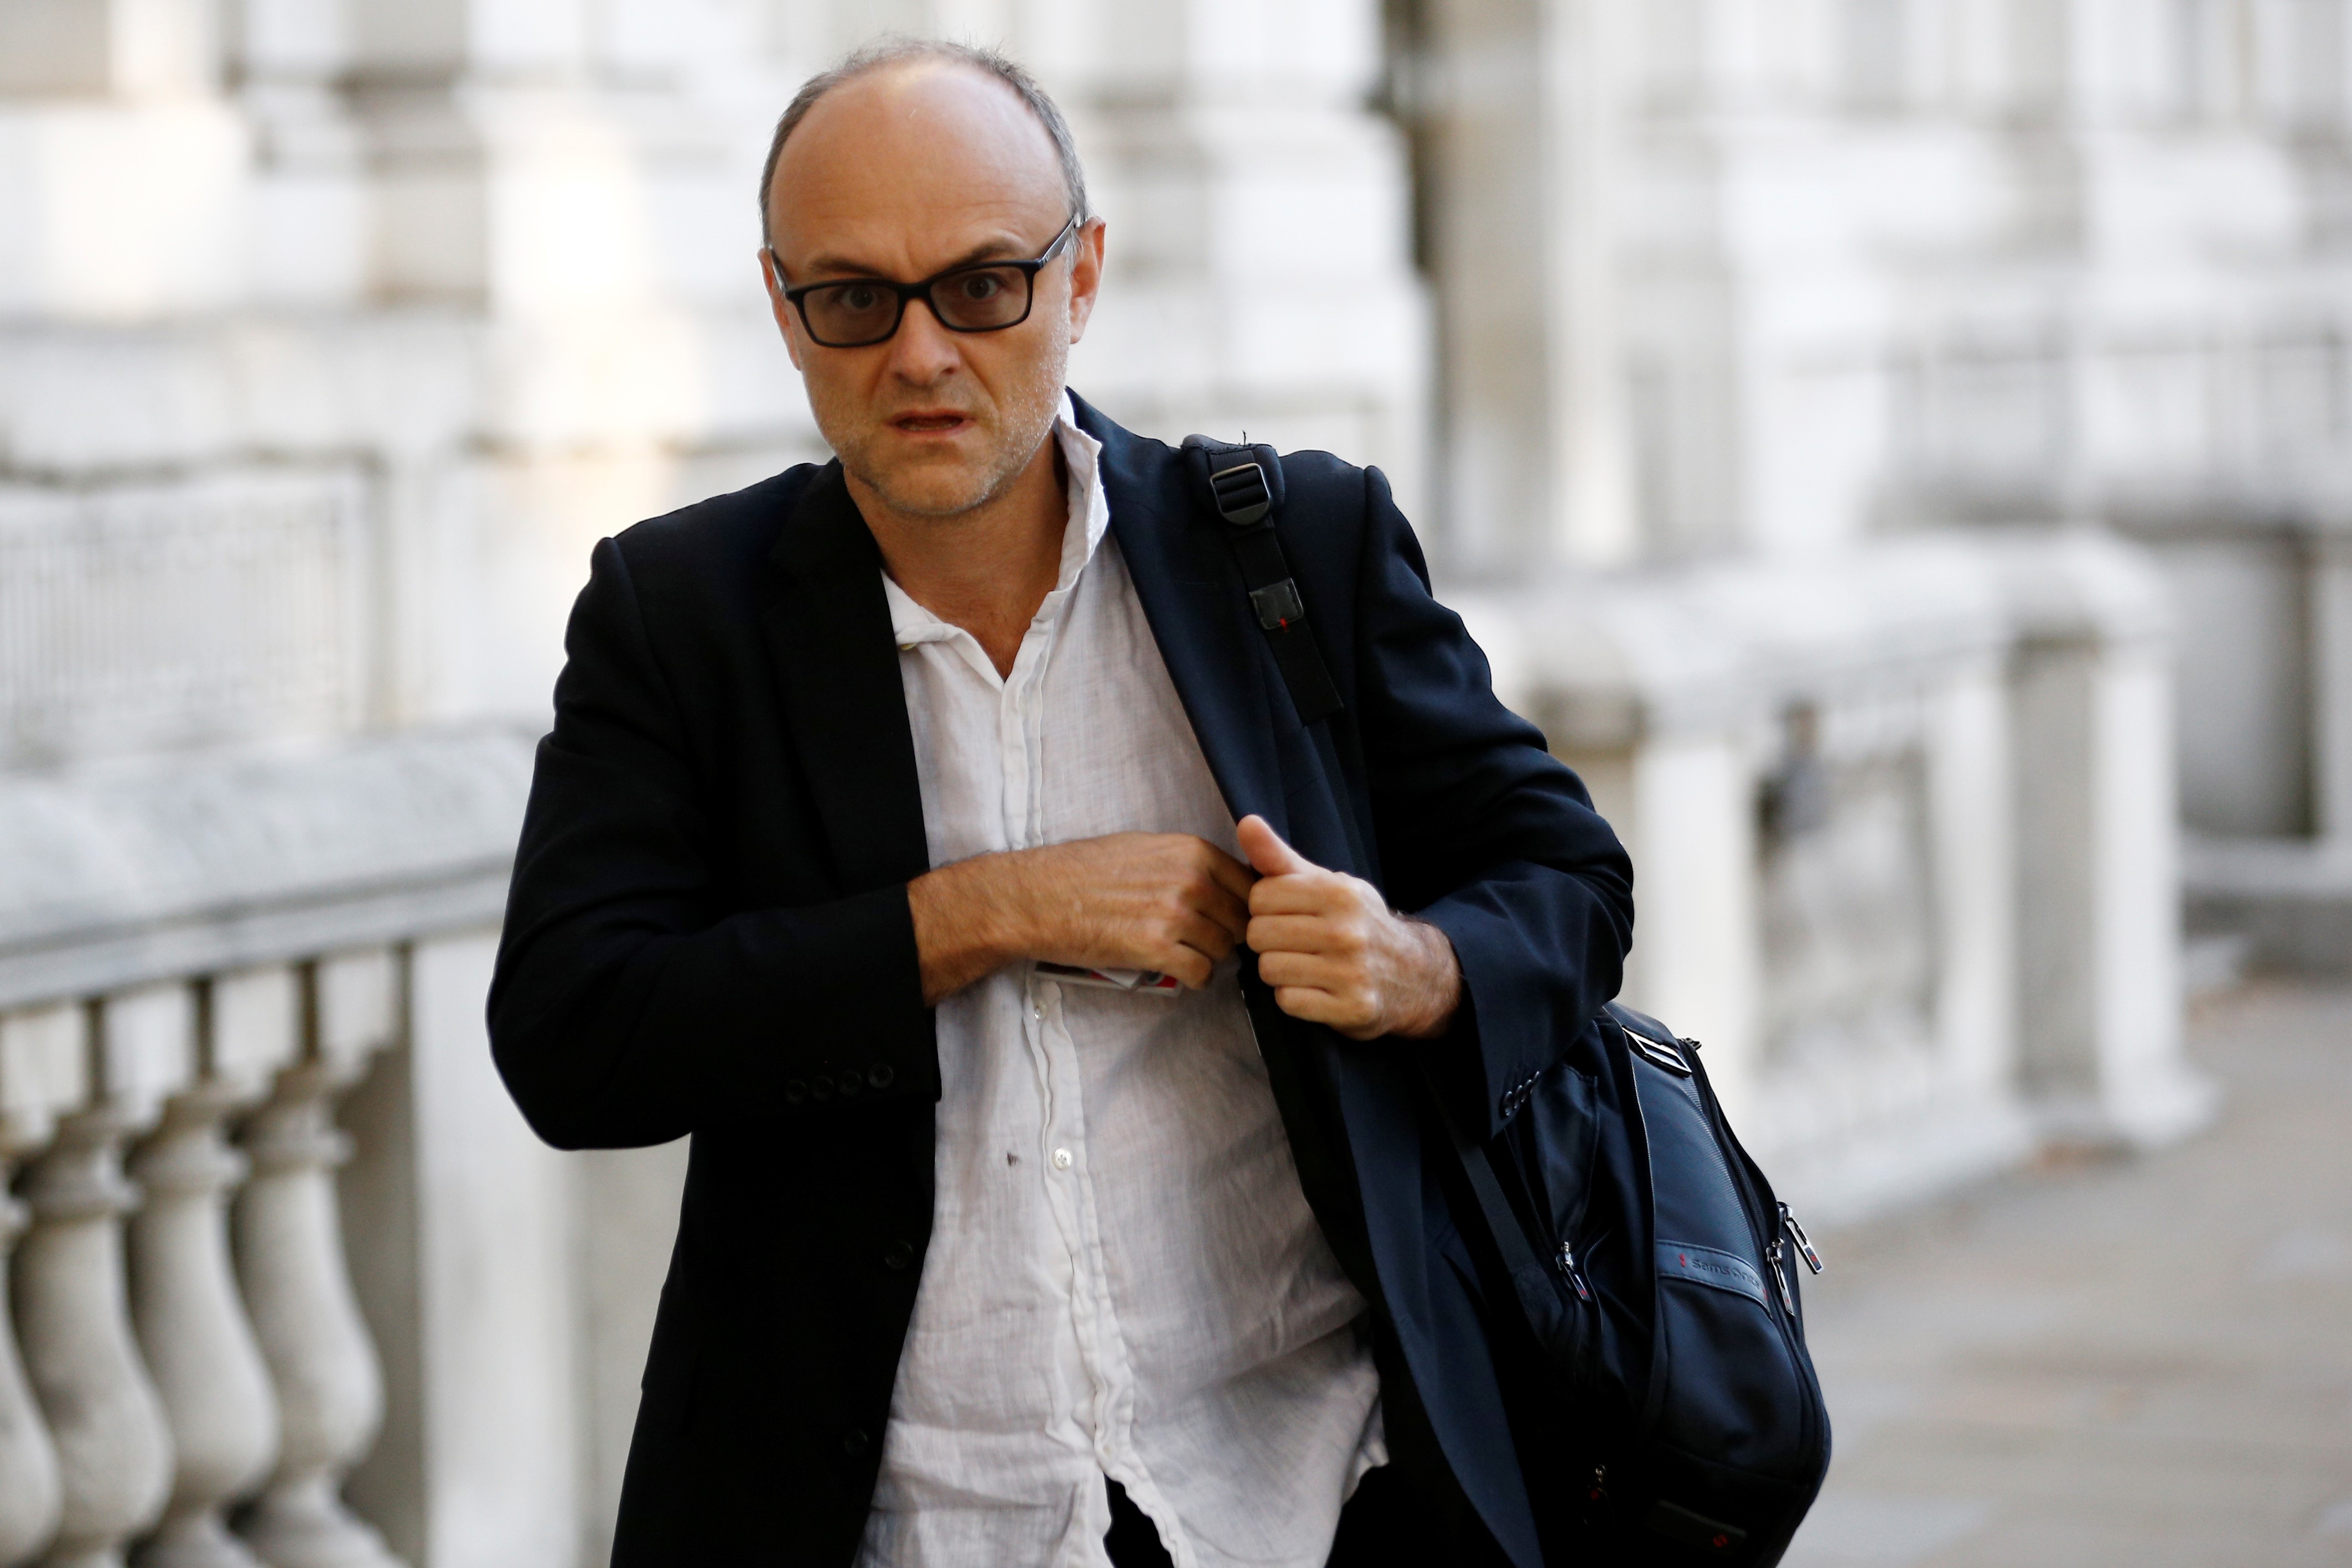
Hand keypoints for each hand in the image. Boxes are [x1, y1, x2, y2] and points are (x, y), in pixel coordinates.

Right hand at [908, 833, 1255, 1002]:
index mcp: (1191, 851)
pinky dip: (1192, 978)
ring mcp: (1175, 915)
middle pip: (1239, 921)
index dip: (1243, 907)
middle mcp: (1190, 880)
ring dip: (1207, 957)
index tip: (1229, 918)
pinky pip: (1200, 974)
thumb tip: (1220, 880)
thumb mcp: (1144, 848)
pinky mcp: (1156, 950)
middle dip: (1226, 934)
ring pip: (1222, 950)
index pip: (1249, 885)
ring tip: (1182, 954)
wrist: (1039, 896)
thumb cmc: (1083, 871)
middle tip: (1202, 941)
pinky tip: (1174, 970)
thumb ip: (1187, 862)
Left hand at [1237, 815, 1461, 1039]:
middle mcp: (1347, 930)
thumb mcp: (1325, 884)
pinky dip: (1294, 998)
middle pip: (1259, 934)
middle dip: (1268, 940)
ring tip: (1303, 965)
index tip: (1286, 914)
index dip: (1265, 908)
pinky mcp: (1351, 1007)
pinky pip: (1288, 1001)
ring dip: (1278, 971)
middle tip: (1293, 943)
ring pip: (1269, 969)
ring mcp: (1351, 972)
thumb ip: (1280, 857)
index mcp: (1339, 893)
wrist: (1413, 974)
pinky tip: (1314, 989)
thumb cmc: (1356, 923)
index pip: (1260, 896)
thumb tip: (1246, 822)